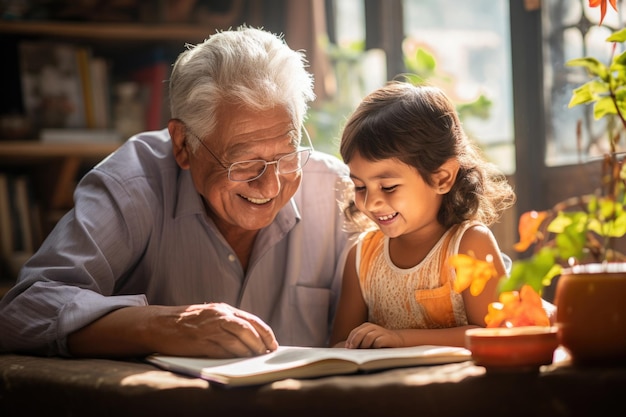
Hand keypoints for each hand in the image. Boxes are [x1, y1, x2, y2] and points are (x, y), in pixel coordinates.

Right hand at [157, 302, 278, 357]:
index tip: (273, 344)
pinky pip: (222, 351)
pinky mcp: (200, 342)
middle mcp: (219, 316)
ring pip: (238, 341)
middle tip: (266, 354)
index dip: (266, 333)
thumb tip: (251, 337)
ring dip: (249, 352)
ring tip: (255, 359)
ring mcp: (209, 329)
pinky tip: (239, 362)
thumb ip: (228, 322)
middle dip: (261, 344)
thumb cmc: (186, 322)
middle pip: (248, 330)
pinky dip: (234, 357)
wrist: (159, 324)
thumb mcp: (210, 315)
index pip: (252, 320)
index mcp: (223, 309)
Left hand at [344, 322, 403, 348]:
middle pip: (360, 333)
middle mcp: (373, 327)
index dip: (350, 340)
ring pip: (368, 337)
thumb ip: (360, 341)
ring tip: (363, 352)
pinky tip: (374, 350)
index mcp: (367, 326)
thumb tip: (349, 349)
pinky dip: (374, 346)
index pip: (355, 332)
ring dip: (364, 345)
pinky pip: (378, 342)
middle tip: (352, 350)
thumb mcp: (369, 339)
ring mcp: (380, 331)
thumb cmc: (380, 342)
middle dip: (354, 342)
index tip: (347, 348)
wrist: (397, 340)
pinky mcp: (387, 338)